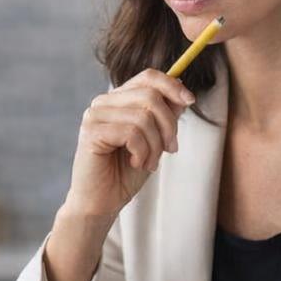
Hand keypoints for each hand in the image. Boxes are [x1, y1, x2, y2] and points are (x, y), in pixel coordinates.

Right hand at [64, 70, 196, 220]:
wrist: (101, 202)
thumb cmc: (124, 173)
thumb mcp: (154, 141)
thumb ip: (164, 116)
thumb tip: (181, 91)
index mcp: (117, 100)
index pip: (147, 77)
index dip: (172, 86)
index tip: (190, 101)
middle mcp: (103, 103)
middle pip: (150, 96)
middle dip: (169, 125)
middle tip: (170, 149)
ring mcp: (94, 116)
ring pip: (143, 117)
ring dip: (155, 145)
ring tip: (149, 163)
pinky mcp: (91, 133)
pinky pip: (132, 133)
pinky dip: (142, 152)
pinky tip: (136, 163)